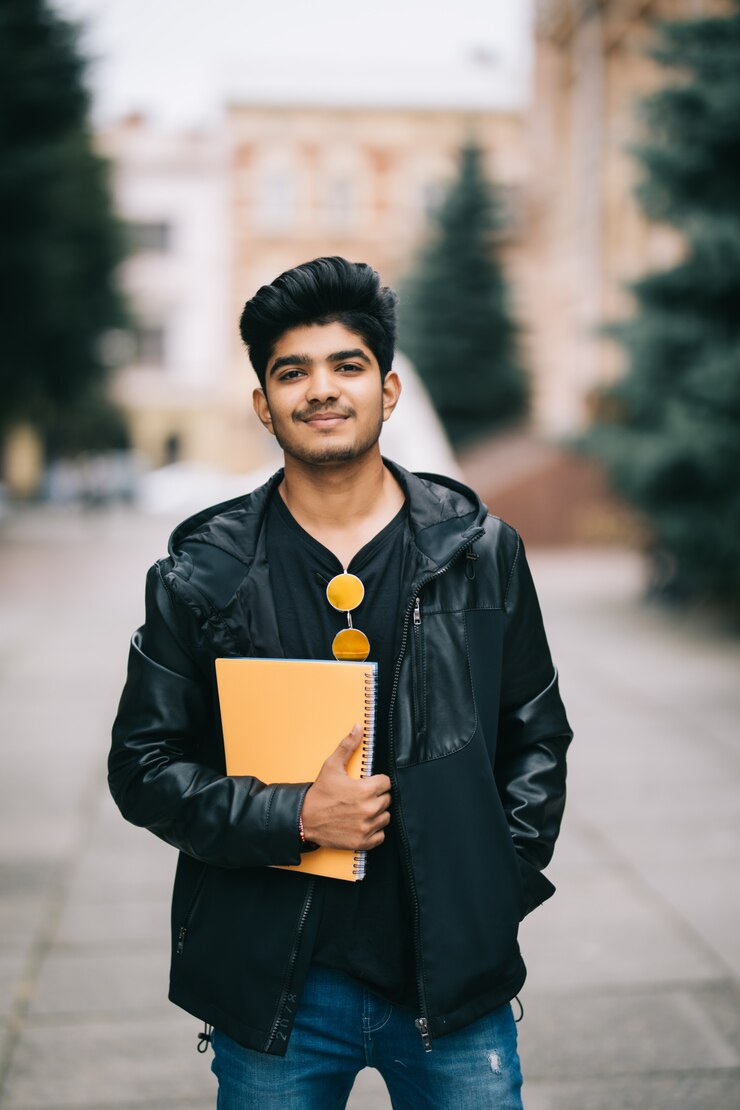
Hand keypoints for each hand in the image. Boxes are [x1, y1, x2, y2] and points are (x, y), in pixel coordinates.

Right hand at [300, 725, 391, 850]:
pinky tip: (361, 823)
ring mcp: (366, 827)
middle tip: (361, 797)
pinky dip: (373, 831)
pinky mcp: (363, 842)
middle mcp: (369, 809)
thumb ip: (347, 746)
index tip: (367, 784)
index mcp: (365, 790)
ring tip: (360, 810)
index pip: (387, 783)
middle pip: (387, 800)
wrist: (304, 819)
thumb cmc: (319, 793)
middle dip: (376, 797)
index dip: (377, 782)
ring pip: (385, 817)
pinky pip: (380, 835)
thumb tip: (358, 728)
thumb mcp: (332, 766)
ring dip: (376, 814)